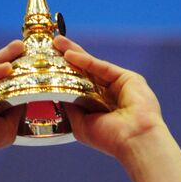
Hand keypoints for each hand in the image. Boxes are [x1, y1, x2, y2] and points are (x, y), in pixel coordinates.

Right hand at [0, 40, 24, 162]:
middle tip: (25, 49)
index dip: (17, 80)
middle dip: (12, 62)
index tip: (32, 68)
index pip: (4, 92)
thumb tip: (29, 93)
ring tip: (19, 47)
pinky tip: (7, 67)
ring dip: (4, 58)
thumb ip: (17, 109)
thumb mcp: (8, 126)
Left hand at [53, 36, 163, 164]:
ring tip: (57, 42)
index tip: (47, 65)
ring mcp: (118, 85)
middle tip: (51, 45)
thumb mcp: (80, 123)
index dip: (63, 75)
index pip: (77, 86)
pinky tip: (70, 54)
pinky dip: (86, 60)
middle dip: (67, 58)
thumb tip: (53, 91)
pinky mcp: (127, 78)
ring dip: (74, 53)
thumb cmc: (108, 138)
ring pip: (92, 66)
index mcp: (97, 108)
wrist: (133, 140)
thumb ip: (69, 106)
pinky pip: (102, 67)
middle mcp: (108, 95)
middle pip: (84, 72)